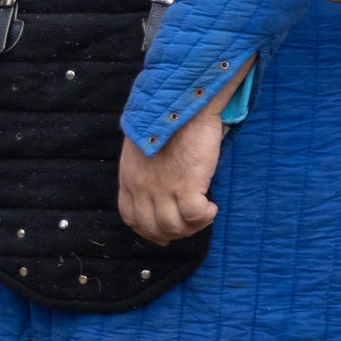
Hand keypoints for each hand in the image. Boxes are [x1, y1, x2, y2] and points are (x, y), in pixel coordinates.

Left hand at [118, 72, 243, 242]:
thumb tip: (160, 179)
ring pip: (174, 226)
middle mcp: (142, 188)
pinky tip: (211, 207)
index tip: (163, 234)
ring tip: (204, 214)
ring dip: (192, 227)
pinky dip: (205, 217)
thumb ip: (146, 167)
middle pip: (151, 228)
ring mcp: (162, 189)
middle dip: (172, 234)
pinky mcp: (186, 186)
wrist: (180, 106)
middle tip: (191, 226)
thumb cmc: (166, 120)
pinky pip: (195, 216)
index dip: (147, 230)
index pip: (131, 217)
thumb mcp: (142, 147)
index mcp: (129, 178)